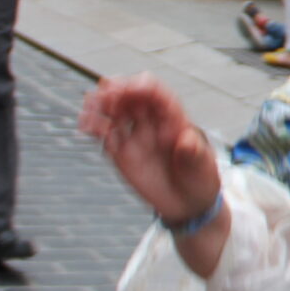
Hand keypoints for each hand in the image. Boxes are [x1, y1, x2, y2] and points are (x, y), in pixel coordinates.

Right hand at [80, 75, 220, 221]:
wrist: (188, 203)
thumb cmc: (200, 179)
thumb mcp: (203, 167)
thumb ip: (194, 153)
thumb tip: (186, 141)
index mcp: (174, 118)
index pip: (155, 92)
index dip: (139, 87)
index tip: (127, 90)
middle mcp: (151, 122)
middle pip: (130, 96)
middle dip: (116, 91)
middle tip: (104, 96)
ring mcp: (135, 136)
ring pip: (114, 112)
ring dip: (100, 105)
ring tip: (89, 107)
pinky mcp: (121, 153)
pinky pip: (105, 135)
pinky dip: (94, 127)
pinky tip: (86, 126)